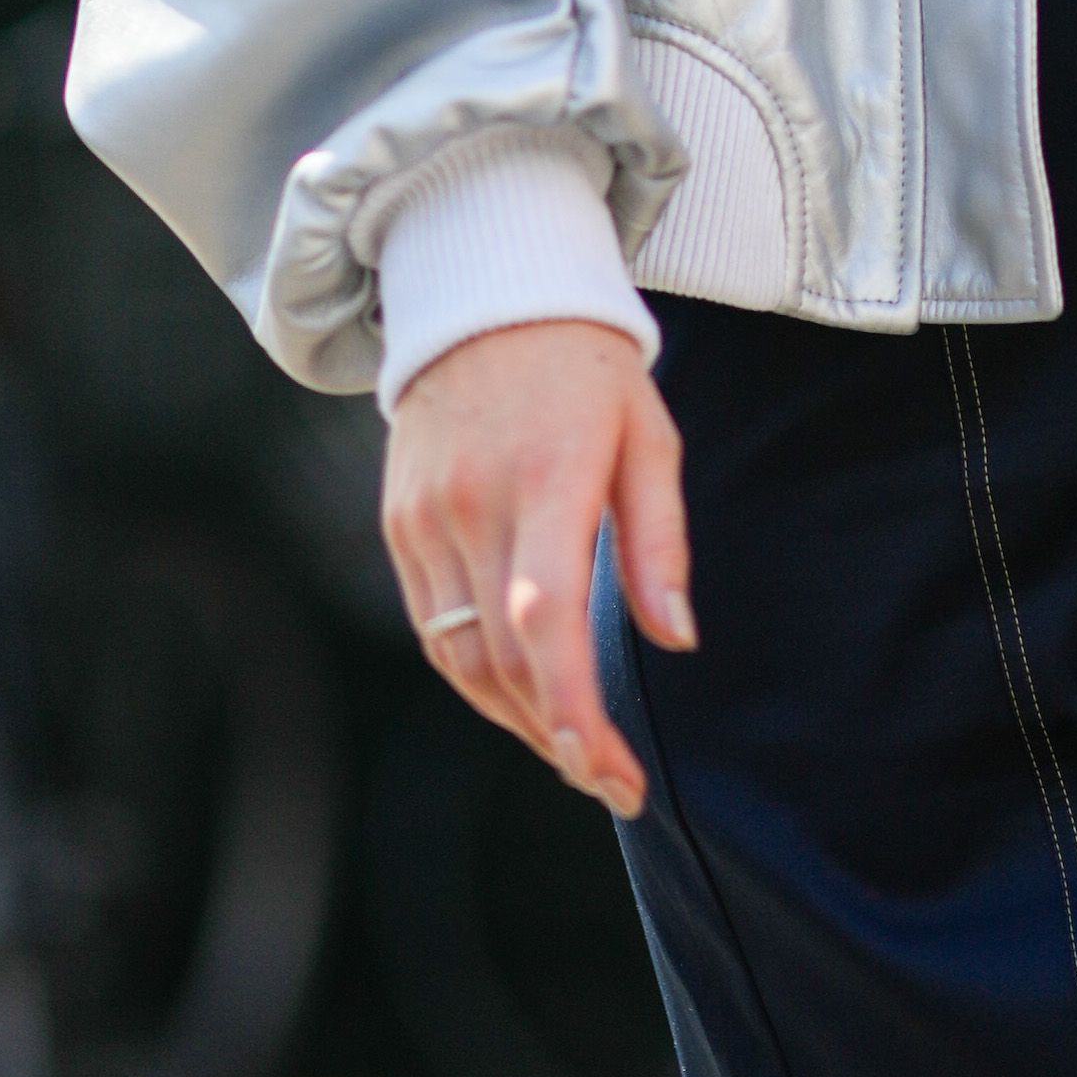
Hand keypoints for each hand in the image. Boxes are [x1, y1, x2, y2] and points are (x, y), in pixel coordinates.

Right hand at [382, 321, 693, 817]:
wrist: (485, 294)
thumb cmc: (587, 369)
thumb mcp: (649, 435)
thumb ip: (660, 541)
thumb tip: (676, 640)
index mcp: (547, 478)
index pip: (547, 620)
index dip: (573, 710)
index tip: (612, 773)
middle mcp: (474, 504)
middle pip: (502, 659)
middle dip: (556, 738)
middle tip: (610, 782)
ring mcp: (426, 518)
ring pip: (459, 657)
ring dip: (516, 718)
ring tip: (573, 752)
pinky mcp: (400, 524)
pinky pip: (432, 626)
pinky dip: (476, 676)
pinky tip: (522, 695)